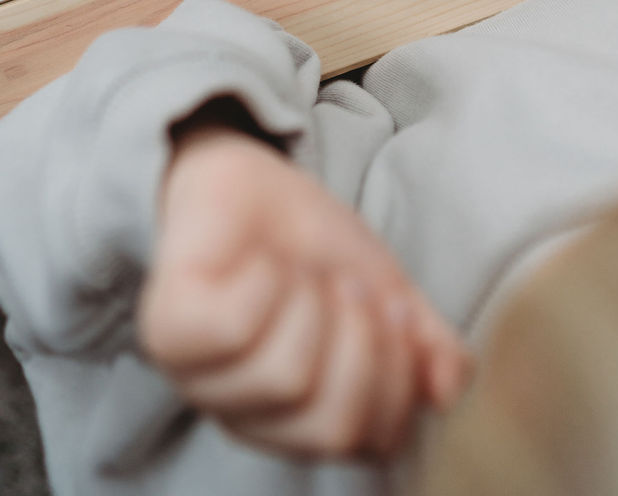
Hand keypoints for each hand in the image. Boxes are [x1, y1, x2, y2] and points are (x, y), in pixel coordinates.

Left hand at [138, 126, 471, 460]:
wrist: (250, 174)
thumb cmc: (311, 243)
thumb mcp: (387, 291)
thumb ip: (426, 344)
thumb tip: (450, 390)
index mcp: (306, 419)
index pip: (374, 442)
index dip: (400, 373)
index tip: (397, 312)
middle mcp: (251, 416)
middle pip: (333, 424)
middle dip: (360, 339)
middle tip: (348, 288)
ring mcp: (203, 382)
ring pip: (286, 377)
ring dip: (310, 301)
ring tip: (300, 271)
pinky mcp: (167, 335)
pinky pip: (233, 330)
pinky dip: (262, 281)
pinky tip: (256, 263)